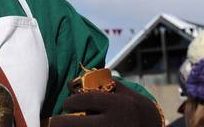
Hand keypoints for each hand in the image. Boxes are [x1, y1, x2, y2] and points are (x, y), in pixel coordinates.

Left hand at [47, 82, 162, 126]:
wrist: (152, 126)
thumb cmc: (136, 108)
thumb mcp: (126, 93)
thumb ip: (104, 86)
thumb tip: (75, 82)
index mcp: (116, 106)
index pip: (87, 101)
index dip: (71, 102)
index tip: (65, 103)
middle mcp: (112, 123)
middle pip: (77, 124)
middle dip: (59, 123)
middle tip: (51, 122)